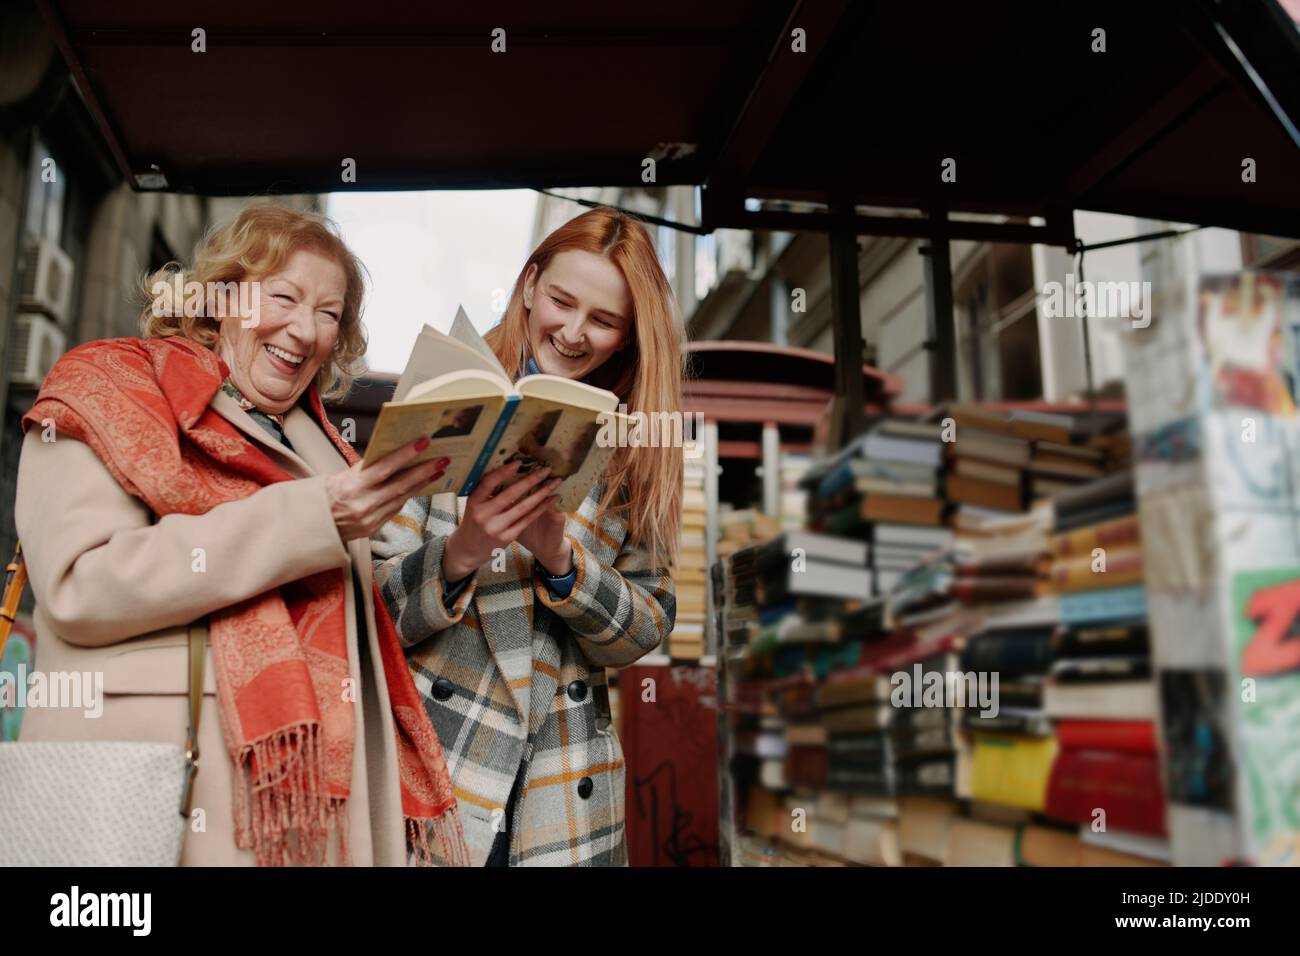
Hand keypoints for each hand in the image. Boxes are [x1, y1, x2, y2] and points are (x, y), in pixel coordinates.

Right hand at [326, 439, 448, 541]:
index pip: (384, 468)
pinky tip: (420, 486)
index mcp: (352, 486)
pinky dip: (408, 496)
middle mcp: (363, 504)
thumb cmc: (327, 493)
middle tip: (443, 458)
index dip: (405, 455)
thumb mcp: (342, 476)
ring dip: (422, 484)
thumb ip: (367, 468)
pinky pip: (396, 509)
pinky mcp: (374, 528)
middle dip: (424, 471)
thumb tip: (393, 454)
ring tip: (438, 470)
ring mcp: (370, 519)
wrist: (314, 524)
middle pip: (400, 485)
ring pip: (402, 498)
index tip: (423, 442)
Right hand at [442, 461, 562, 579]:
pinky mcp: (507, 537)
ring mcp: (496, 528)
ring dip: (541, 494)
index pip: (488, 483)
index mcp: (473, 503)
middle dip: (530, 480)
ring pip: (523, 507)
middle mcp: (483, 515)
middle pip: (510, 494)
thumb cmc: (473, 521)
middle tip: (546, 469)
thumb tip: (508, 468)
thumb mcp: (474, 505)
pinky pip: (527, 520)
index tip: (518, 462)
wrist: (468, 550)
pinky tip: (550, 500)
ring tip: (554, 483)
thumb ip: (487, 492)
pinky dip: (540, 509)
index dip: (503, 472)